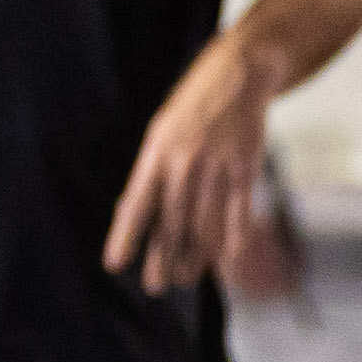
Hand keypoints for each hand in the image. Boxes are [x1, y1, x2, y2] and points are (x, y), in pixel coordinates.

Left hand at [105, 31, 271, 292]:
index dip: (125, 236)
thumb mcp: (161, 132)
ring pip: (203, 223)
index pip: (136, 204)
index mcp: (156, 152)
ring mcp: (217, 165)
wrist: (238, 75)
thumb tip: (135, 213)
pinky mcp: (246, 167)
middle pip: (170, 221)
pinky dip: (232, 237)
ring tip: (184, 279)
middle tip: (154, 286)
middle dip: (161, 258)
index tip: (115, 264)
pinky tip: (225, 259)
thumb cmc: (192, 108)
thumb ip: (153, 171)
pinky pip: (237, 211)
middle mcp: (185, 162)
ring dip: (194, 256)